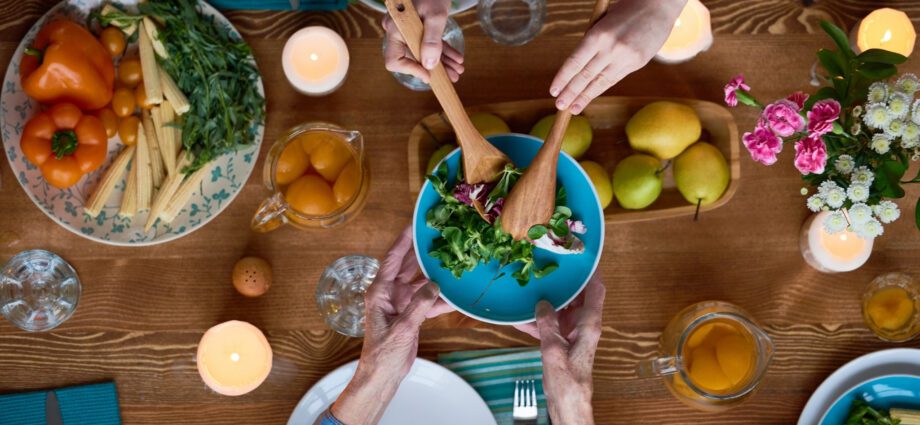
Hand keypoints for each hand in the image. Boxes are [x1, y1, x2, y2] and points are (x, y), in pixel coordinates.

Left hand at [331, 227, 452, 424]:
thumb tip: (435, 285)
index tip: (414, 225)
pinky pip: (428, 302)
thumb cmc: (383, 353)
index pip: (392, 260)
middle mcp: (390, 294)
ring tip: (452, 261)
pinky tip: (456, 295)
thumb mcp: (403, 328)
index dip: (403, 241)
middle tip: (438, 236)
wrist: (383, 375)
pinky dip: (440, 299)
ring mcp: (401, 303)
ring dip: (435, 276)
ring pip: (421, 283)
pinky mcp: (411, 315)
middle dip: (422, 253)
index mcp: (380, 292)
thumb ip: (419, 305)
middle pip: (408, 267)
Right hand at [382, 0, 464, 83]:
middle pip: (412, 59)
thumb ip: (432, 40)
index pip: (394, 60)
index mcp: (395, 29)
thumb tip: (430, 65)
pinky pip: (428, 44)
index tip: (430, 75)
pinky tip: (457, 58)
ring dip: (442, 63)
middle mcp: (398, 32)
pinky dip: (442, 51)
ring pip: (423, 53)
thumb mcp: (436, 16)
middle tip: (453, 77)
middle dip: (434, 69)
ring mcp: (407, 30)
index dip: (412, 70)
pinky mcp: (418, 28)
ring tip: (459, 69)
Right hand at [515, 274, 605, 424]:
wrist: (567, 404)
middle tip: (549, 266)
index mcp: (589, 325)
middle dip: (564, 282)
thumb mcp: (553, 350)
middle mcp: (584, 326)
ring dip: (547, 301)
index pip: (596, 290)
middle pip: (577, 296)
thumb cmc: (568, 382)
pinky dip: (537, 320)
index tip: (584, 256)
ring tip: (530, 287)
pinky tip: (519, 316)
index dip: (593, 271)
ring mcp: (572, 334)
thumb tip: (542, 304)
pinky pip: (549, 324)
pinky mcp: (562, 342)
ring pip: (561, 309)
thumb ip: (548, 324)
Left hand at [550, 0, 686, 113]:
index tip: (554, 91)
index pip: (575, 62)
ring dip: (585, 97)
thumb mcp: (604, 19)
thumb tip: (578, 65)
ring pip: (601, 82)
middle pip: (586, 76)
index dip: (563, 79)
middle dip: (571, 93)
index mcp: (599, 34)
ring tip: (573, 108)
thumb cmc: (628, 8)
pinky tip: (591, 96)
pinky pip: (615, 78)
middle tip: (559, 106)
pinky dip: (601, 88)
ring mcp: (626, 57)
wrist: (659, 5)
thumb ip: (592, 40)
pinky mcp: (637, 63)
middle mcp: (611, 48)